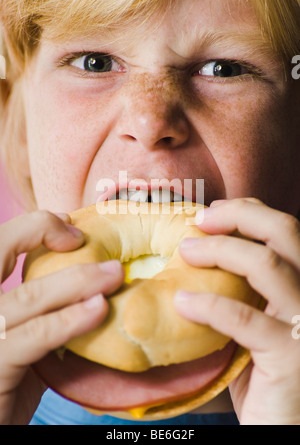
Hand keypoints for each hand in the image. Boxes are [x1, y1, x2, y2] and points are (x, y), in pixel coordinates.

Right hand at [0, 210, 123, 424]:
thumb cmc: (9, 375)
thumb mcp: (23, 332)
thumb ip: (44, 306)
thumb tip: (89, 278)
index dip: (31, 226)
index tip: (69, 230)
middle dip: (40, 231)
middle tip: (82, 237)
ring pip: (30, 294)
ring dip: (78, 280)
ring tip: (113, 275)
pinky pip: (37, 335)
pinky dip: (70, 319)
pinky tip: (98, 310)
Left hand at [174, 198, 299, 424]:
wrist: (283, 429)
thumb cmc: (265, 376)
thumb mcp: (258, 324)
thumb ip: (244, 292)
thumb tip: (202, 255)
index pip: (288, 231)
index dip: (251, 212)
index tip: (213, 212)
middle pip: (287, 233)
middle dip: (240, 217)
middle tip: (201, 221)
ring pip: (268, 265)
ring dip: (221, 250)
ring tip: (185, 253)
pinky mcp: (291, 356)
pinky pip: (244, 318)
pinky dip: (208, 304)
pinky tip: (182, 302)